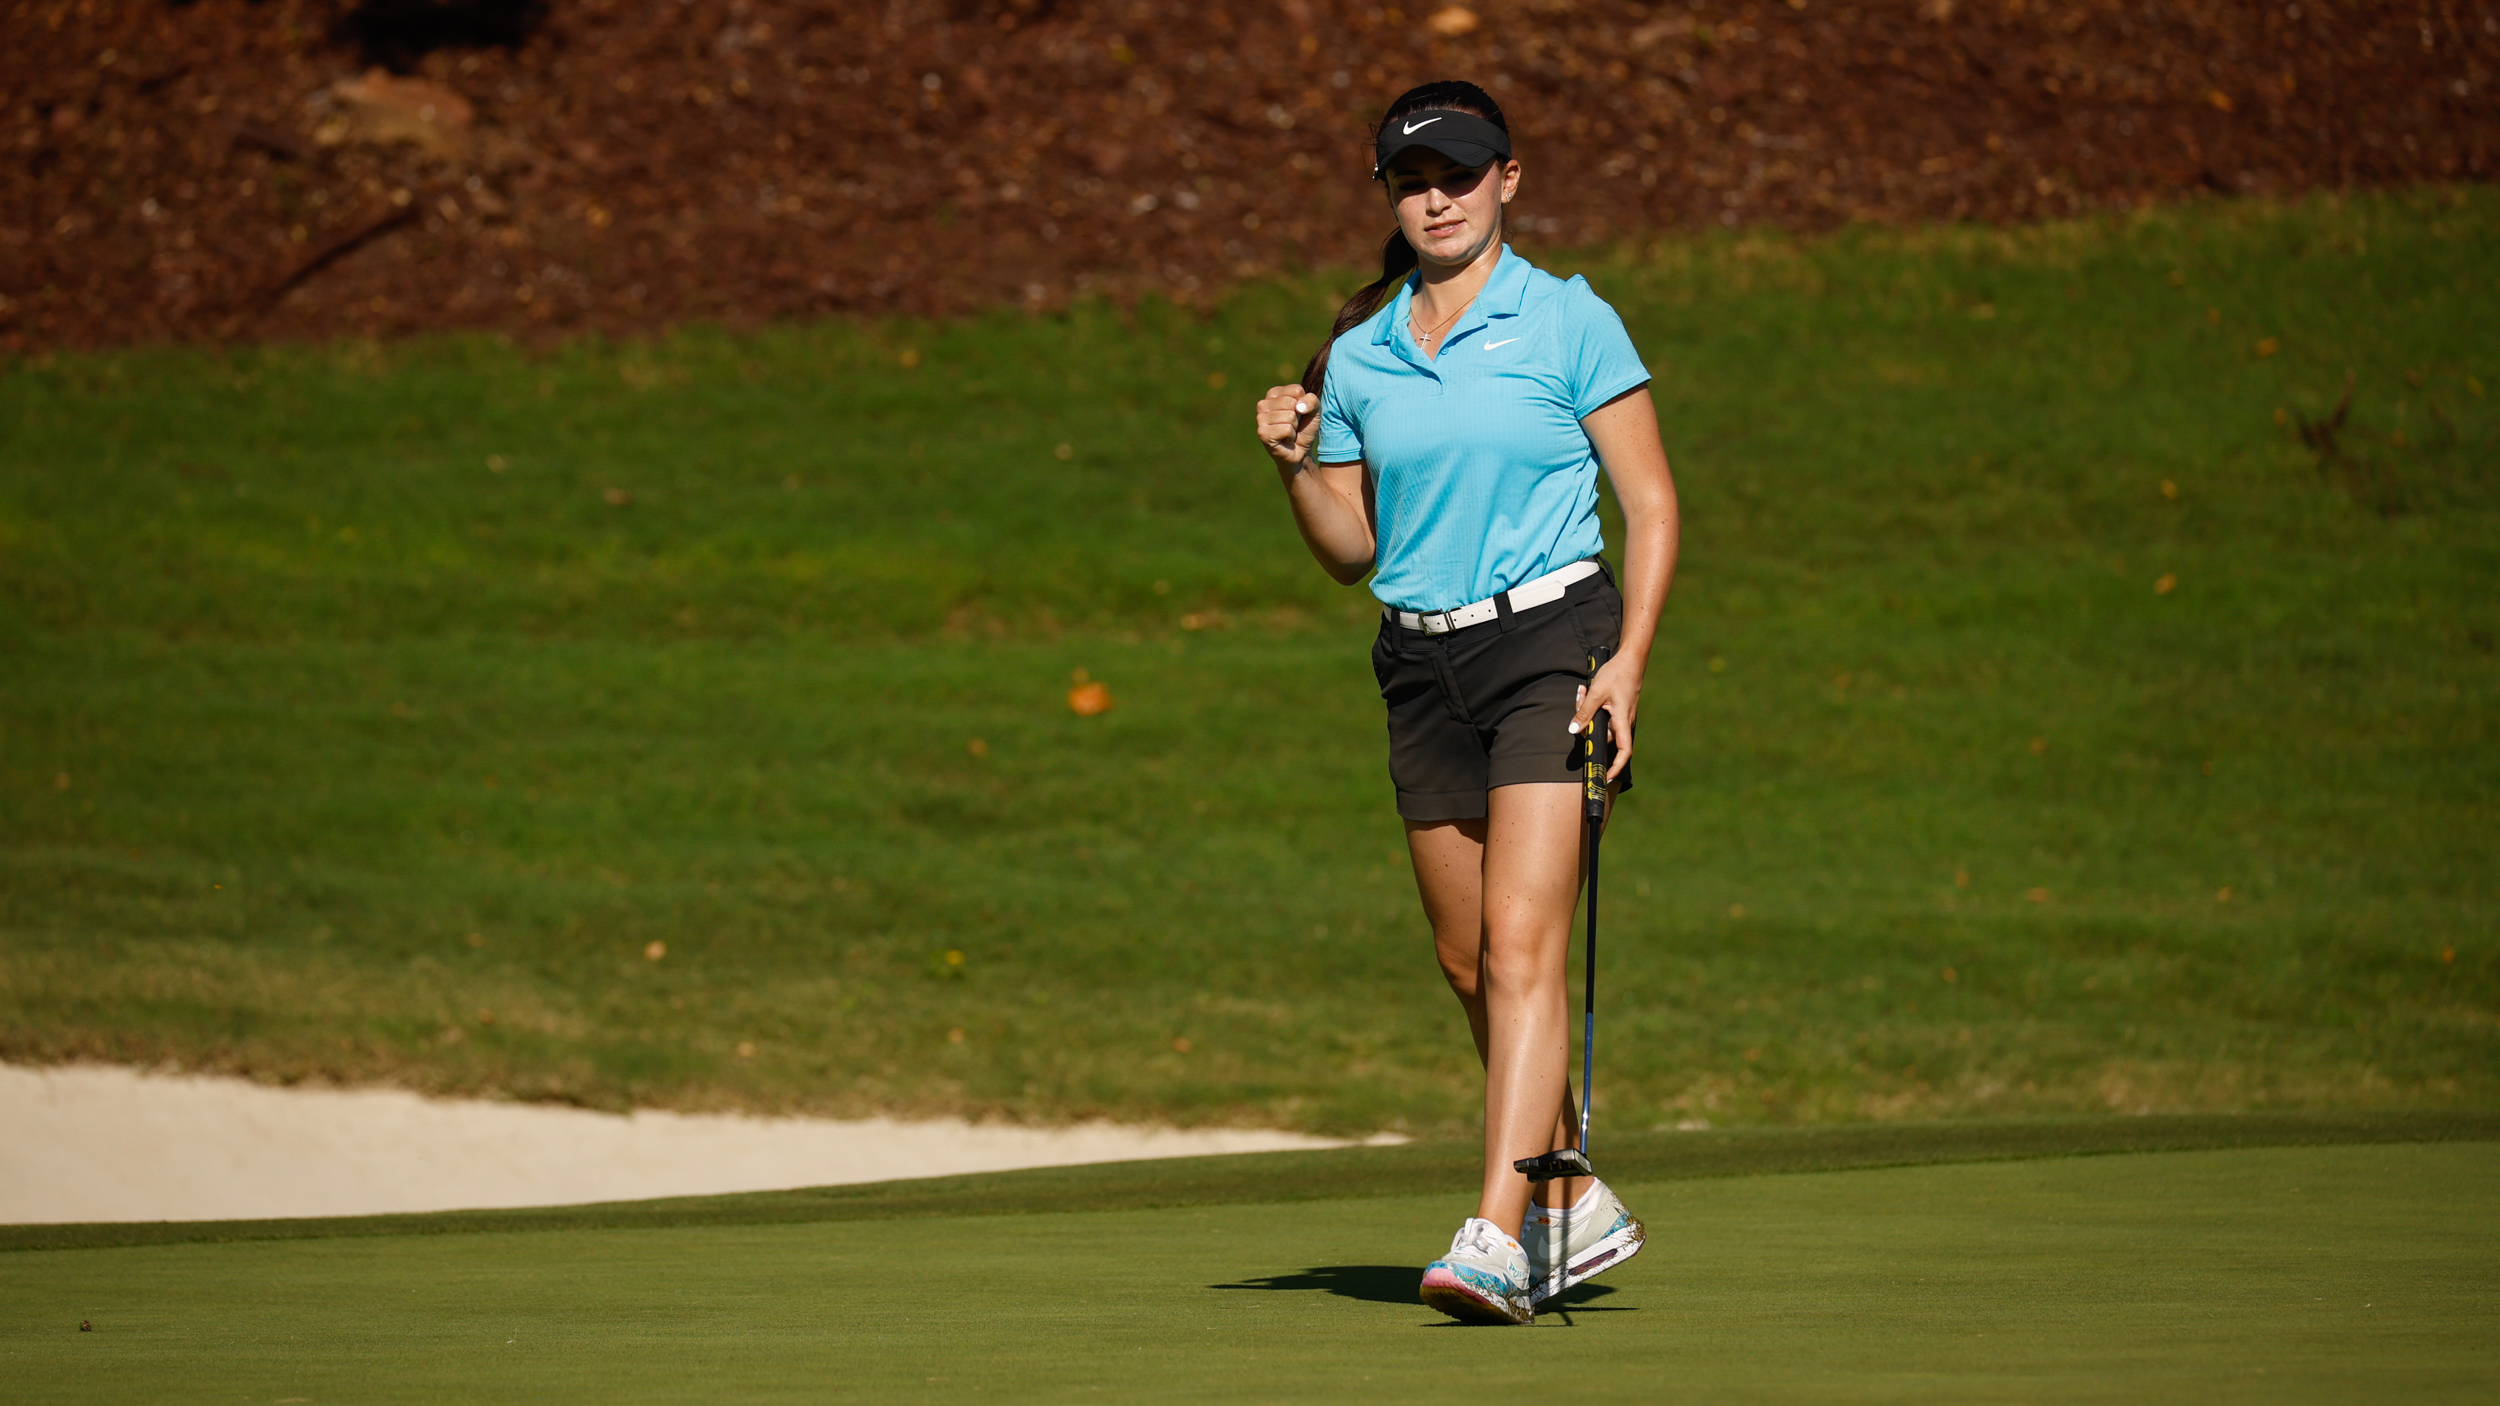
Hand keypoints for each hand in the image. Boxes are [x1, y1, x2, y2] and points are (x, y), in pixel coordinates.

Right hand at [1254, 383, 1320, 469]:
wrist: (1300, 451)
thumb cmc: (1304, 428)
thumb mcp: (1314, 411)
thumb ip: (1312, 401)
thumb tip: (1299, 406)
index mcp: (1273, 393)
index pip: (1296, 390)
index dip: (1303, 404)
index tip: (1298, 413)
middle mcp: (1263, 404)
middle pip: (1292, 402)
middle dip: (1298, 417)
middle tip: (1292, 425)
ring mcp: (1260, 418)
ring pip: (1289, 416)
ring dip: (1293, 427)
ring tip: (1288, 432)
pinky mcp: (1262, 432)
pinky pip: (1286, 429)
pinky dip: (1290, 436)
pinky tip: (1284, 439)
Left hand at [1567, 656, 1642, 782]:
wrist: (1631, 659)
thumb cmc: (1617, 674)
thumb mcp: (1596, 692)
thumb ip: (1584, 712)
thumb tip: (1573, 731)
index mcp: (1622, 720)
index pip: (1623, 750)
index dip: (1616, 767)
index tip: (1605, 776)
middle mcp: (1624, 721)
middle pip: (1603, 735)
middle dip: (1587, 724)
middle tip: (1580, 700)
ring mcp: (1621, 715)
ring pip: (1600, 723)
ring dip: (1587, 711)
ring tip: (1584, 692)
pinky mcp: (1618, 709)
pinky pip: (1602, 714)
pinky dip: (1592, 706)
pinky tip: (1586, 691)